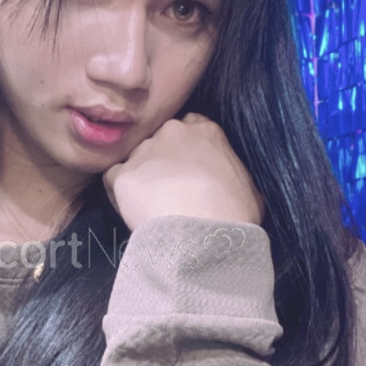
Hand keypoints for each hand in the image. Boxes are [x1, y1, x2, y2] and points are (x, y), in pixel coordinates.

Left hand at [103, 113, 264, 232]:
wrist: (205, 239)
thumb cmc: (235, 218)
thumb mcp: (252, 190)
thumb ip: (236, 175)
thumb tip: (234, 185)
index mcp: (207, 131)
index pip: (189, 127)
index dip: (185, 151)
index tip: (187, 171)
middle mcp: (173, 132)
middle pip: (159, 140)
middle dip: (161, 161)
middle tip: (168, 190)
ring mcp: (145, 151)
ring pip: (136, 159)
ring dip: (141, 178)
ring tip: (151, 207)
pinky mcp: (123, 175)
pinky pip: (113, 179)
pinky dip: (118, 192)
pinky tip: (133, 211)